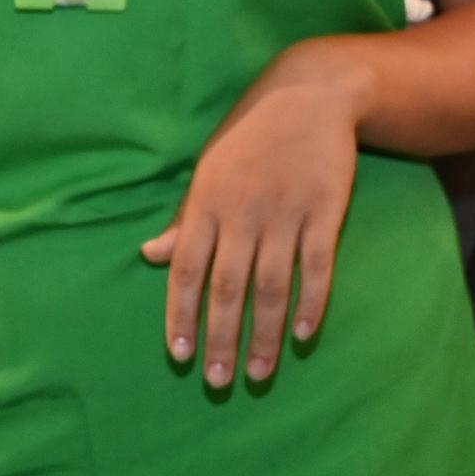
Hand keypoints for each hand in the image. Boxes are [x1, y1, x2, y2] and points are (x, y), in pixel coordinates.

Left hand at [138, 37, 363, 389]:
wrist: (309, 93)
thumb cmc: (249, 136)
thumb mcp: (207, 170)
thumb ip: (183, 219)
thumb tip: (149, 256)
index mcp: (206, 203)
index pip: (187, 270)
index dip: (182, 315)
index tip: (179, 356)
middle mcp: (242, 212)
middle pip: (228, 287)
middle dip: (220, 338)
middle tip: (217, 382)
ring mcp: (286, 212)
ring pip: (272, 286)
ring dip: (265, 334)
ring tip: (259, 373)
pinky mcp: (325, 210)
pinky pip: (318, 266)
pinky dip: (311, 302)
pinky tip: (304, 335)